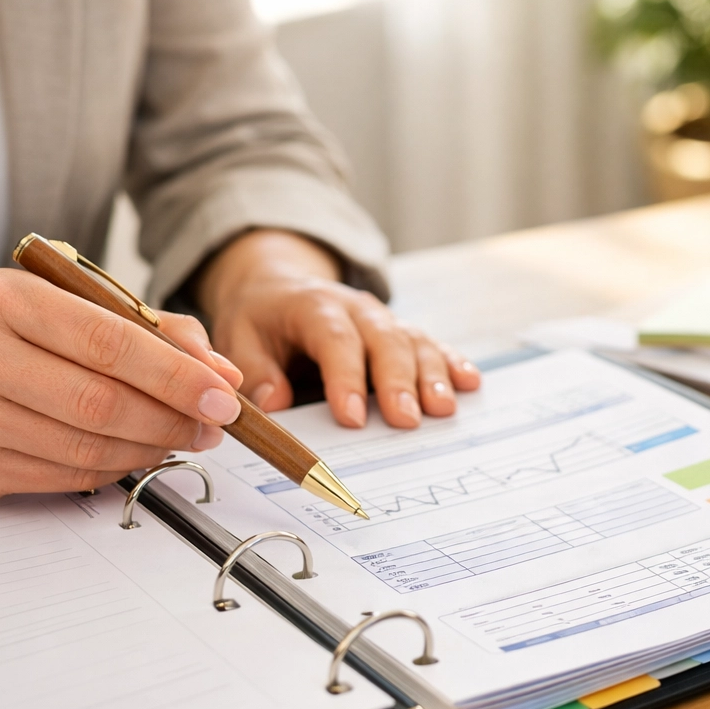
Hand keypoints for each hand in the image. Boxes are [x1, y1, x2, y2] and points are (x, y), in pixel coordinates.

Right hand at [0, 268, 245, 496]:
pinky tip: (131, 453)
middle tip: (211, 425)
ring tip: (178, 438)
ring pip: (88, 447)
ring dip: (150, 448)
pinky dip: (112, 469)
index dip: (177, 374)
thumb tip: (219, 370)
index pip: (110, 340)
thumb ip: (146, 328)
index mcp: (4, 299)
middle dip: (173, 419)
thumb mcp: (59, 304)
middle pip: (103, 401)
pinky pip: (64, 477)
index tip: (222, 394)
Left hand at [196, 230, 479, 427]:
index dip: (345, 377)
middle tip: (407, 421)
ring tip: (443, 409)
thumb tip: (274, 403)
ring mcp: (385, 320)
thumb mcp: (240, 337)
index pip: (334, 339)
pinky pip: (432, 345)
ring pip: (415, 343)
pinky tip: (470, 383)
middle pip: (385, 341)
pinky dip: (452, 363)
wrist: (281, 287)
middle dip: (398, 381)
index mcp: (314, 306)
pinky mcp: (402, 333)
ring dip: (432, 375)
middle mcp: (358, 309)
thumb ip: (255, 370)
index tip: (351, 418)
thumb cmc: (261, 320)